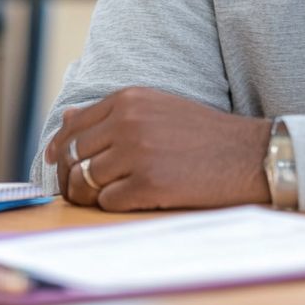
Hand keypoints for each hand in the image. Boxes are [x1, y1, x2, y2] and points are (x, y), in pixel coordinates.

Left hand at [44, 86, 272, 210]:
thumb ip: (111, 113)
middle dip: (71, 176)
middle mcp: (128, 121)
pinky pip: (108, 202)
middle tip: (78, 189)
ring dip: (90, 194)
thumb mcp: (156, 108)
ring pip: (86, 181)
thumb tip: (66, 117)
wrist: (248, 154)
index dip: (60, 148)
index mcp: (128, 99)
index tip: (56, 162)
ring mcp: (137, 153)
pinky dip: (113, 205)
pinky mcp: (149, 184)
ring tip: (105, 197)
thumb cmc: (203, 133)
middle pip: (74, 155)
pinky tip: (132, 200)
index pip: (74, 126)